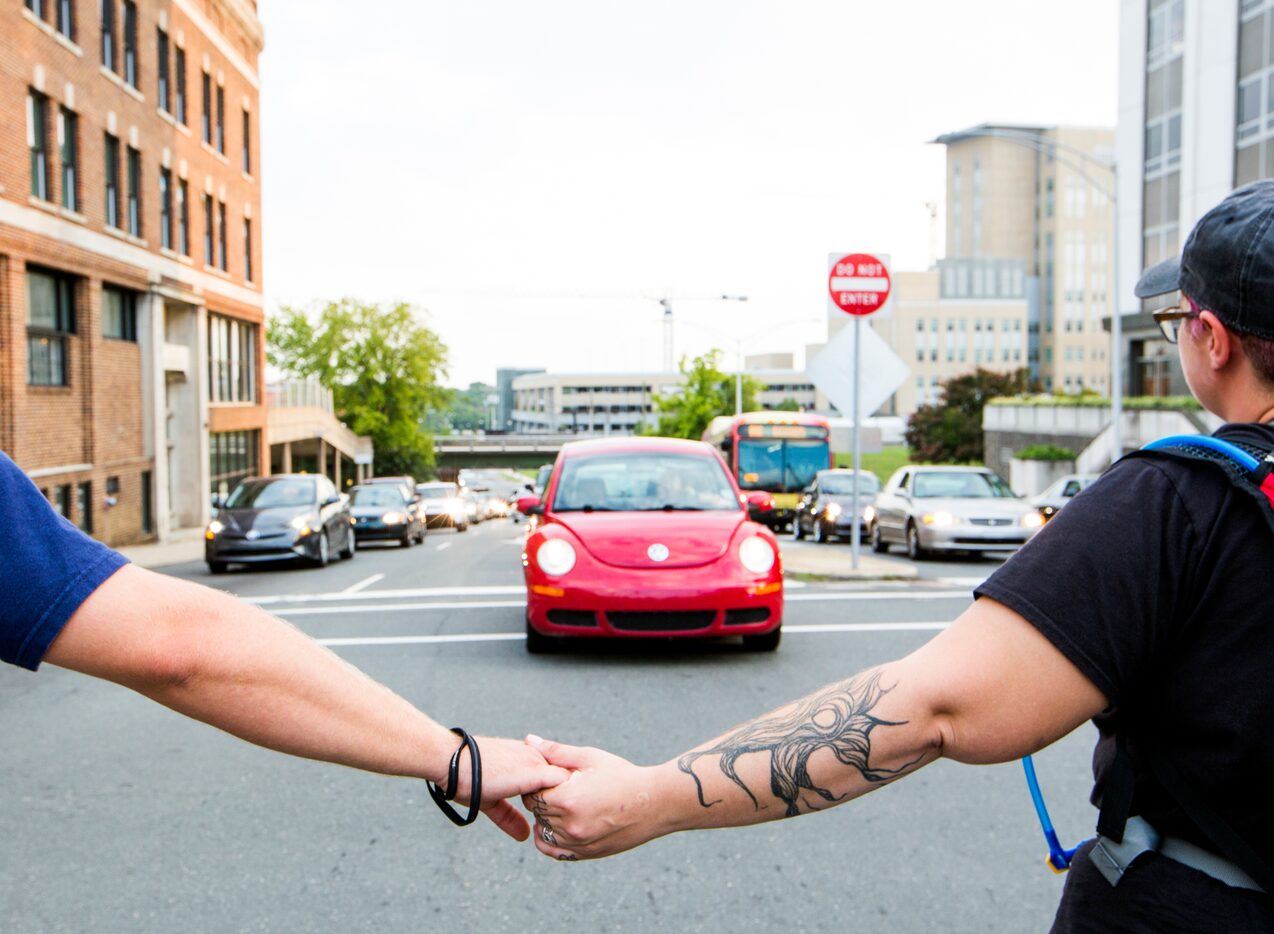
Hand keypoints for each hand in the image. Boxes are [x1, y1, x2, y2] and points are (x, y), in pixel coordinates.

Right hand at [452, 736, 569, 840]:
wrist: (452, 762)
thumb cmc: (466, 778)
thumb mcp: (492, 801)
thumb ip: (510, 816)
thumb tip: (524, 836)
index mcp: (530, 759)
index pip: (560, 774)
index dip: (568, 792)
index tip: (574, 810)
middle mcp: (537, 757)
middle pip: (572, 778)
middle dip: (578, 797)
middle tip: (585, 817)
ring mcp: (536, 764)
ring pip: (571, 781)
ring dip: (575, 799)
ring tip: (580, 817)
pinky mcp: (533, 773)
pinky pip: (561, 784)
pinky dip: (567, 799)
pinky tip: (568, 815)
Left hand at [520, 735, 671, 859]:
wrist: (655, 803)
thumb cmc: (623, 775)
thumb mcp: (590, 757)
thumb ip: (556, 752)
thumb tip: (529, 740)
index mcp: (567, 799)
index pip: (532, 794)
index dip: (538, 783)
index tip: (550, 777)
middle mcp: (569, 824)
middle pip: (537, 812)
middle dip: (542, 799)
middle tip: (558, 788)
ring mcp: (577, 842)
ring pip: (543, 832)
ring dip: (546, 818)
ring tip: (561, 804)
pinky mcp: (586, 853)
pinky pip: (554, 852)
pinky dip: (548, 840)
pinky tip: (556, 826)